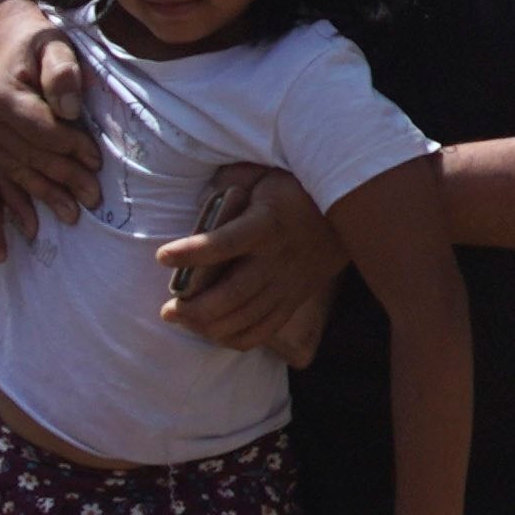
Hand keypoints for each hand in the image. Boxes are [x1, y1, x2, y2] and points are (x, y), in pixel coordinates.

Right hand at [0, 0, 99, 241]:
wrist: (6, 36)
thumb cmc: (37, 40)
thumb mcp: (54, 43)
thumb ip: (63, 70)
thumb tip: (69, 110)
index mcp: (0, 97)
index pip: (44, 132)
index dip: (73, 147)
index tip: (98, 161)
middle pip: (32, 156)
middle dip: (66, 178)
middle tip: (93, 199)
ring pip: (17, 172)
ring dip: (46, 196)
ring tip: (72, 215)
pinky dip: (16, 203)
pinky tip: (29, 226)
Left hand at [154, 160, 350, 364]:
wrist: (352, 216)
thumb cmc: (298, 191)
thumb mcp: (267, 176)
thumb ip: (235, 181)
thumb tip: (203, 190)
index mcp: (267, 224)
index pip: (225, 242)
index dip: (192, 251)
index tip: (162, 256)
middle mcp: (277, 259)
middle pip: (231, 296)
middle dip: (194, 309)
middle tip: (168, 310)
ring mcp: (287, 284)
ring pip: (244, 319)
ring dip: (207, 327)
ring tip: (182, 320)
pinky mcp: (294, 299)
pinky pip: (262, 330)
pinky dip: (234, 338)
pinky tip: (212, 331)